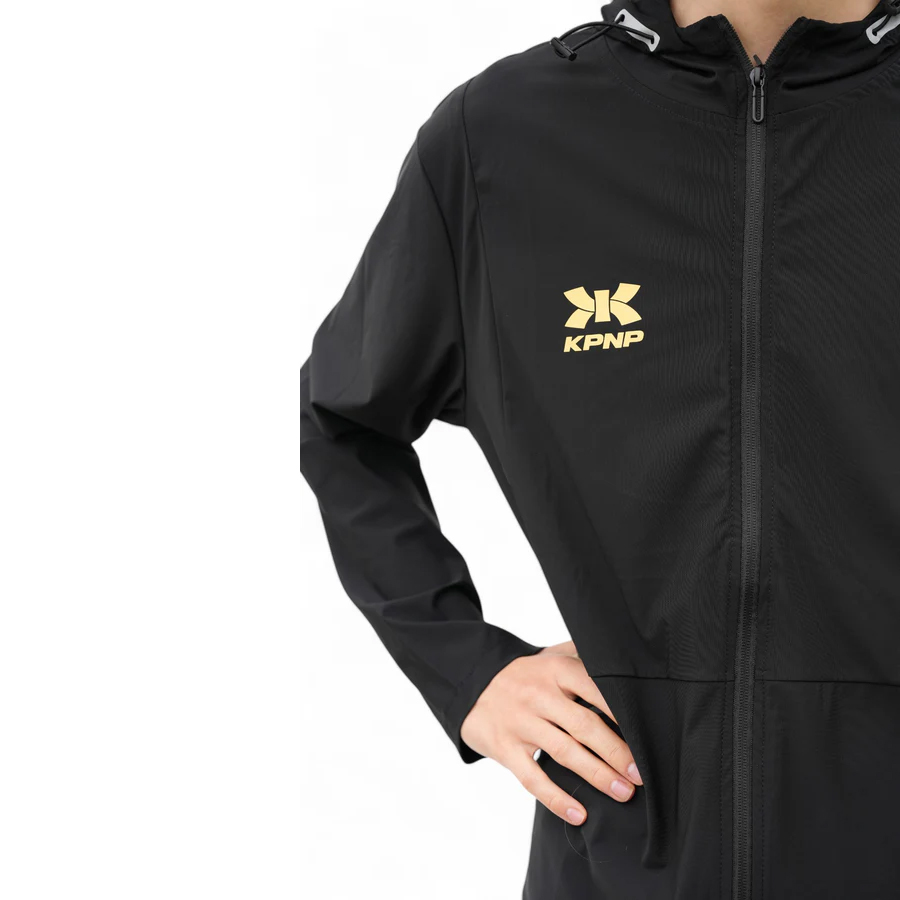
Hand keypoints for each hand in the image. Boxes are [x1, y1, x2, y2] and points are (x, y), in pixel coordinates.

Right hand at [459, 641, 641, 824]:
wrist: (472, 682)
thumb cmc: (524, 674)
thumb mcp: (549, 655)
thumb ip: (582, 655)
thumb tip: (624, 659)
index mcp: (554, 669)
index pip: (594, 689)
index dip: (622, 713)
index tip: (646, 735)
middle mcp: (538, 694)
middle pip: (584, 725)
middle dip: (616, 752)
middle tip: (641, 775)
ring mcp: (520, 722)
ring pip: (564, 753)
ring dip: (597, 775)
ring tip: (623, 792)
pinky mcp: (504, 747)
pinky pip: (532, 778)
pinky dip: (556, 799)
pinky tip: (578, 813)